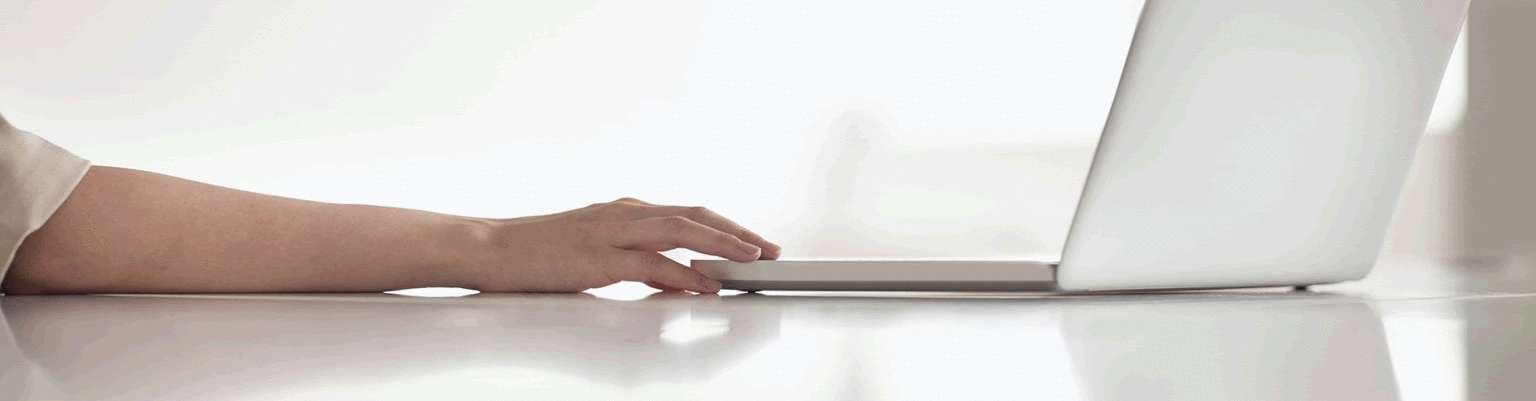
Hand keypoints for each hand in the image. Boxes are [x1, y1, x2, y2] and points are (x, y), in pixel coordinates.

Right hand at [462, 198, 780, 293]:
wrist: (488, 249)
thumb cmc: (536, 255)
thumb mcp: (596, 256)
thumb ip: (638, 265)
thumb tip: (676, 280)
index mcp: (624, 211)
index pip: (688, 212)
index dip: (726, 226)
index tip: (754, 241)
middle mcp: (623, 214)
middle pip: (694, 215)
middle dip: (737, 231)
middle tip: (769, 249)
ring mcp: (610, 232)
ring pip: (680, 230)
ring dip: (720, 244)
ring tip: (750, 259)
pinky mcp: (596, 256)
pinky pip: (650, 262)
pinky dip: (683, 272)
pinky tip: (704, 283)